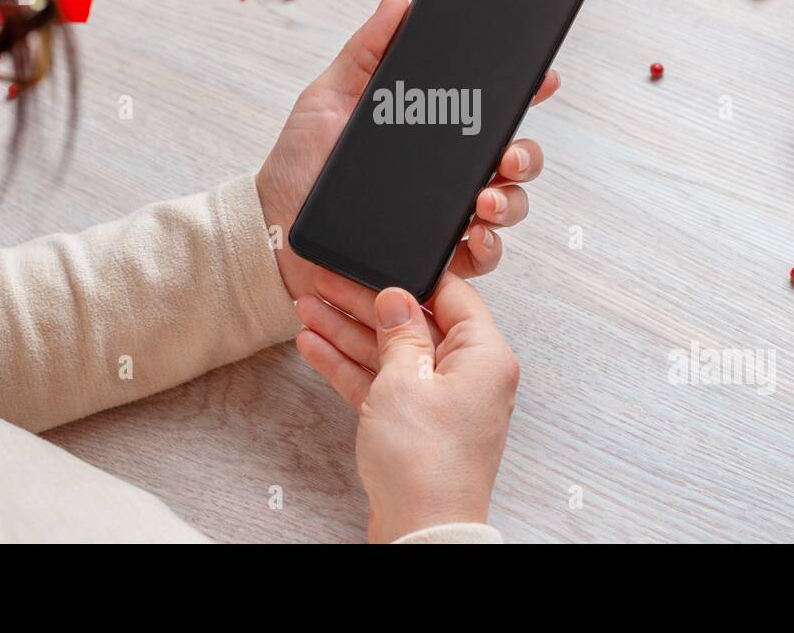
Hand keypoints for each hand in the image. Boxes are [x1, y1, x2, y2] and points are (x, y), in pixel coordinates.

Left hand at [256, 0, 558, 301]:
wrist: (273, 230)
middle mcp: (448, 175)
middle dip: (527, 154)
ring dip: (510, 202)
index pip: (489, 111)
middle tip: (509, 153)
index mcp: (432, 132)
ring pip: (508, 208)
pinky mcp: (436, 260)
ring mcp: (447, 218)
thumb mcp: (328, 97)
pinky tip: (474, 235)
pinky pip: (481, 258)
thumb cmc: (300, 165)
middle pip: (514, 160)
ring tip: (486, 200)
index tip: (542, 78)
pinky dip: (487, 247)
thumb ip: (367, 51)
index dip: (524, 94)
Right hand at [295, 270, 517, 542]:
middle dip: (364, 303)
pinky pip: (382, 382)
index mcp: (485, 355)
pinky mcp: (415, 425)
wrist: (422, 531)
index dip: (409, 276)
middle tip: (327, 282)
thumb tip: (397, 299)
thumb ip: (400, 332)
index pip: (451, 296)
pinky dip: (350, 366)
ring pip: (391, 352)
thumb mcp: (405, 380)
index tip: (376, 262)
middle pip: (413, 323)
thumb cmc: (427, 463)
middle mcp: (468, 375)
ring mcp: (441, 401)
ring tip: (308, 308)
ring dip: (348, 331)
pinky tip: (315, 345)